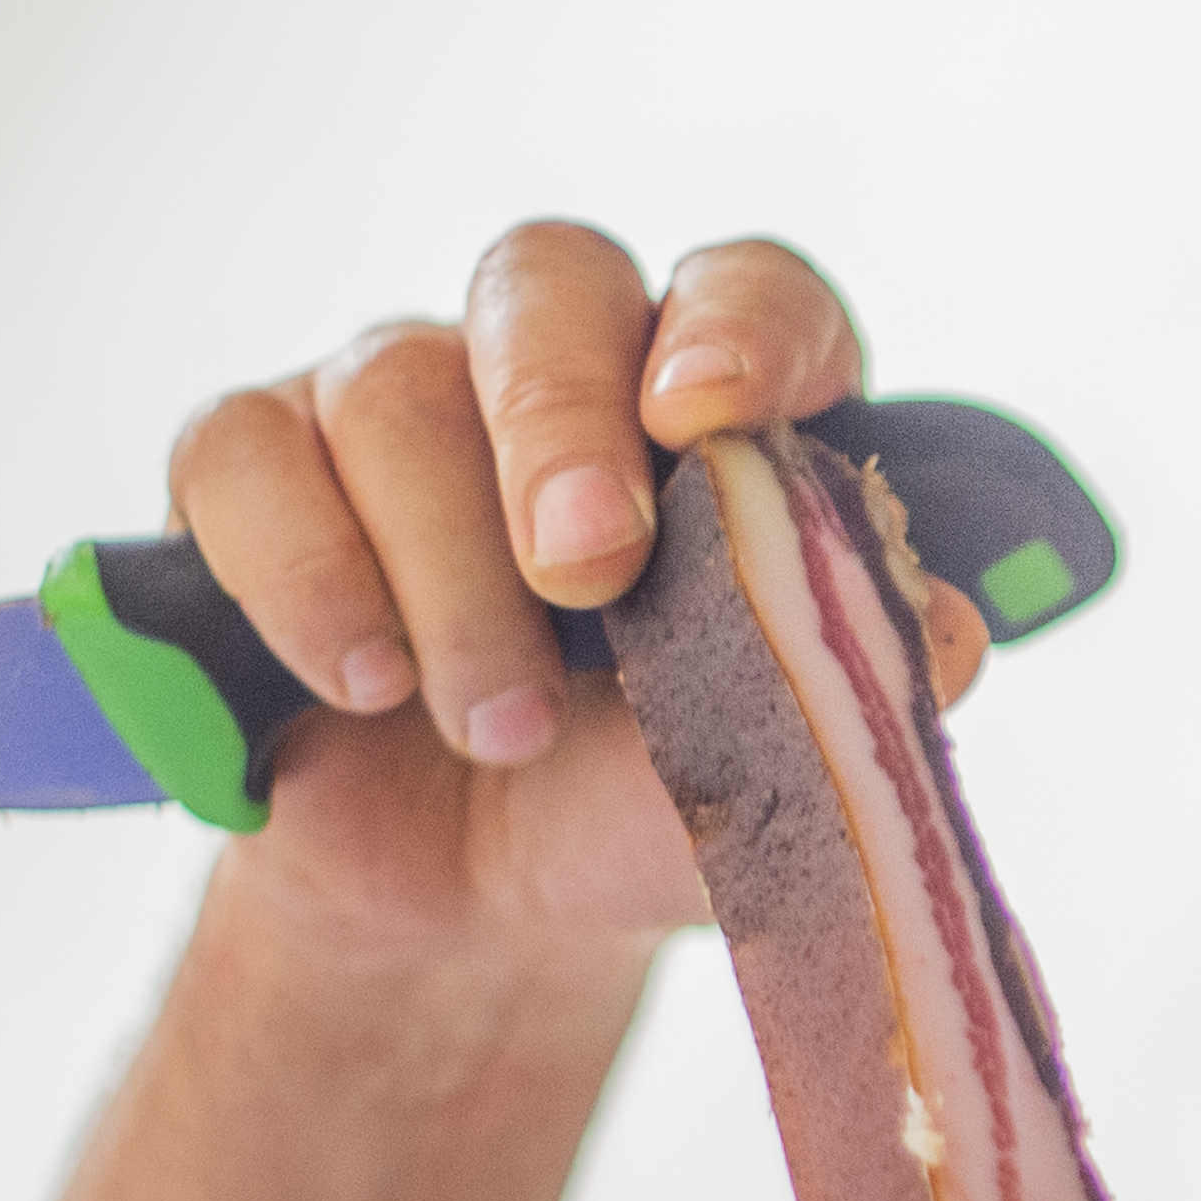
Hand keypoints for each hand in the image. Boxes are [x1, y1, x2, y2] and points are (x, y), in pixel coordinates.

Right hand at [163, 224, 985, 967]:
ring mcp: (394, 402)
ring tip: (497, 727)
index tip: (709, 415)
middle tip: (586, 574)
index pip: (749, 290)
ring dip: (449, 578)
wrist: (473, 914)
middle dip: (560, 428)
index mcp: (715, 414)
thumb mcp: (766, 781)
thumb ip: (853, 698)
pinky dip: (305, 578)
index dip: (737, 326)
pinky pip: (246, 459)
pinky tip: (364, 681)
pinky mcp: (255, 468)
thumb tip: (954, 632)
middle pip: (547, 285)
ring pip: (393, 389)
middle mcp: (560, 370)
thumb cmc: (638, 808)